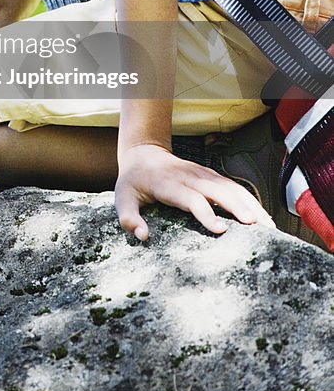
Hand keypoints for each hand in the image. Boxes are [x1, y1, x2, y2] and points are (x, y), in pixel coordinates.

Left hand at [115, 143, 275, 241]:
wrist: (143, 153)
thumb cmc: (133, 181)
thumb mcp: (122, 198)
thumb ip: (129, 218)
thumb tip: (143, 236)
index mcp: (169, 184)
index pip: (192, 199)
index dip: (207, 214)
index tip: (221, 230)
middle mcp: (190, 177)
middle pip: (219, 191)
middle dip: (239, 207)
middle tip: (258, 227)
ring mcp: (203, 174)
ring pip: (231, 187)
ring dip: (251, 204)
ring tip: (269, 226)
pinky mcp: (211, 176)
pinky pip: (233, 187)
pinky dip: (250, 200)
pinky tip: (263, 216)